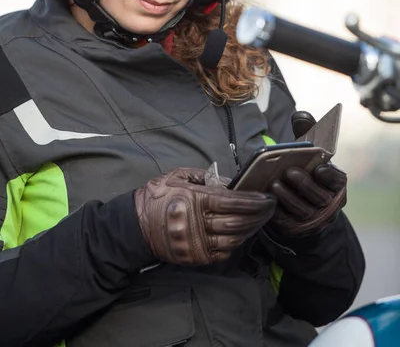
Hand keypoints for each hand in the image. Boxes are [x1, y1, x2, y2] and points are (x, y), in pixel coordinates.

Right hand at [134, 167, 276, 265]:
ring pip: (234, 239)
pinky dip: (236, 243)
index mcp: (195, 200)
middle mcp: (198, 223)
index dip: (253, 201)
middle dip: (259, 215)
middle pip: (238, 221)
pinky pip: (224, 252)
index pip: (232, 202)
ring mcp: (197, 243)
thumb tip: (231, 183)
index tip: (266, 198)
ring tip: (260, 220)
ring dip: (251, 229)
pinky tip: (243, 233)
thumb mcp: (178, 175)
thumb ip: (205, 178)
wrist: (135, 225)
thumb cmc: (157, 195)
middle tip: (270, 208)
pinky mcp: (196, 257)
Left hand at [268, 164, 346, 236]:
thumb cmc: (305, 179)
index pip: (338, 181)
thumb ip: (310, 161)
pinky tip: (269, 197)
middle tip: (288, 172)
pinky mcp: (296, 230)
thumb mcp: (312, 168)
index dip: (329, 176)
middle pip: (320, 197)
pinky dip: (277, 209)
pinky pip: (286, 221)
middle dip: (304, 184)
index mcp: (336, 188)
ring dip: (288, 197)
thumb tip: (296, 155)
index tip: (318, 169)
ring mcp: (314, 222)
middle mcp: (329, 207)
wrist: (300, 206)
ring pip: (303, 211)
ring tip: (275, 184)